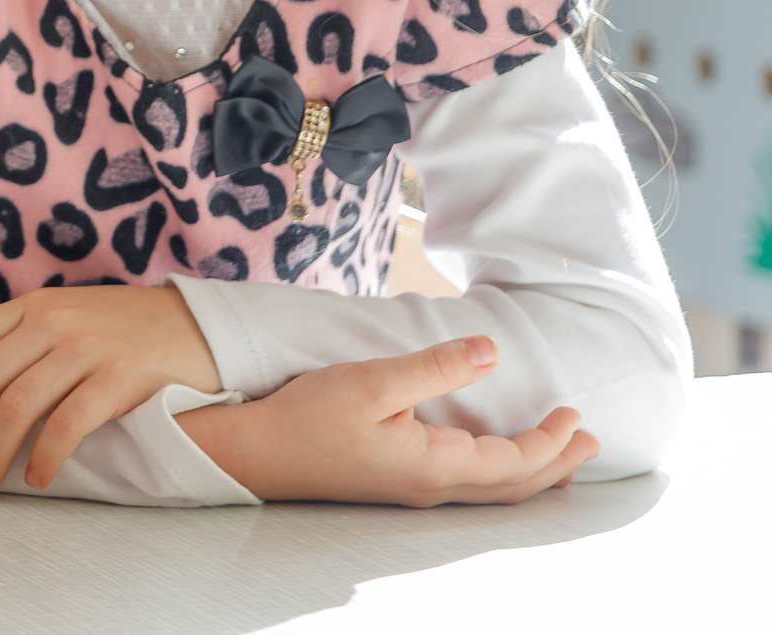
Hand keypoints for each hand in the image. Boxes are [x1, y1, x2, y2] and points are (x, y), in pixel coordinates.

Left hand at [0, 284, 220, 493]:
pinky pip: (67, 424)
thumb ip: (21, 332)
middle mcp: (52, 322)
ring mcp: (86, 348)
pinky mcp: (120, 378)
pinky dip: (43, 457)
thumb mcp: (66, 313)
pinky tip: (35, 479)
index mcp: (32, 307)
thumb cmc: (125, 328)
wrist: (200, 326)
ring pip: (17, 405)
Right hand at [177, 336, 598, 505]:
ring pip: (493, 492)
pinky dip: (503, 477)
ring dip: (534, 474)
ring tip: (559, 458)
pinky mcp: (396, 484)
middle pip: (513, 486)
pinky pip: (471, 488)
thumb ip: (434, 368)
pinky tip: (494, 462)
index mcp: (435, 465)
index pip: (515, 461)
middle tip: (590, 441)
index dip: (552, 441)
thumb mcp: (371, 381)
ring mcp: (413, 490)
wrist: (255, 453)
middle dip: (557, 464)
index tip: (575, 413)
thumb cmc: (307, 416)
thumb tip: (490, 352)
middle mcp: (431, 487)